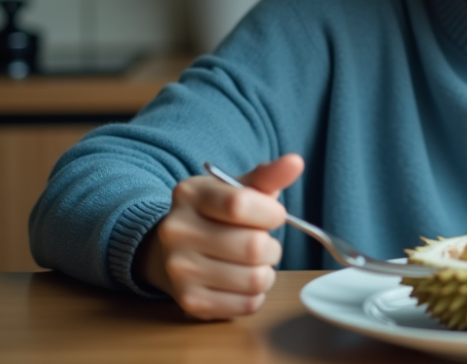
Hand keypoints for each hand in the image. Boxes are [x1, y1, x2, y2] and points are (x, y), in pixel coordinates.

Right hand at [135, 154, 303, 319]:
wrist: (170, 250)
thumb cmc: (216, 215)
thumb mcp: (237, 189)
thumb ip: (268, 176)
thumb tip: (295, 162)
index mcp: (190, 194)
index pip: (240, 204)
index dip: (270, 213)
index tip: (273, 216)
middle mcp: (177, 231)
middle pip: (252, 246)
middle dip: (270, 246)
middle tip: (261, 242)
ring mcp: (180, 269)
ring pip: (255, 279)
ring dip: (266, 272)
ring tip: (252, 263)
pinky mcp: (189, 301)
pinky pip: (247, 304)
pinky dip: (255, 294)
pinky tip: (241, 281)